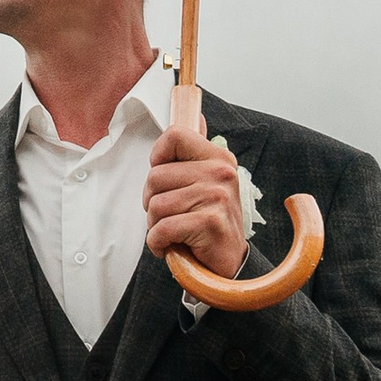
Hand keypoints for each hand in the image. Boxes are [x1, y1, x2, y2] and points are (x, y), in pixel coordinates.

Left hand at [145, 122, 246, 279]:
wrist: (228, 265)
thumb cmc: (207, 222)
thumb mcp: (204, 182)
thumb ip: (194, 152)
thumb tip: (196, 115)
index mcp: (218, 157)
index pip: (174, 135)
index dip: (158, 158)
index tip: (165, 180)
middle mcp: (221, 173)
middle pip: (155, 175)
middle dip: (152, 202)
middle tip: (172, 216)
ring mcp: (217, 197)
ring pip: (155, 205)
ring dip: (156, 226)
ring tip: (176, 232)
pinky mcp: (210, 222)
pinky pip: (162, 229)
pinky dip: (158, 243)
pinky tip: (173, 247)